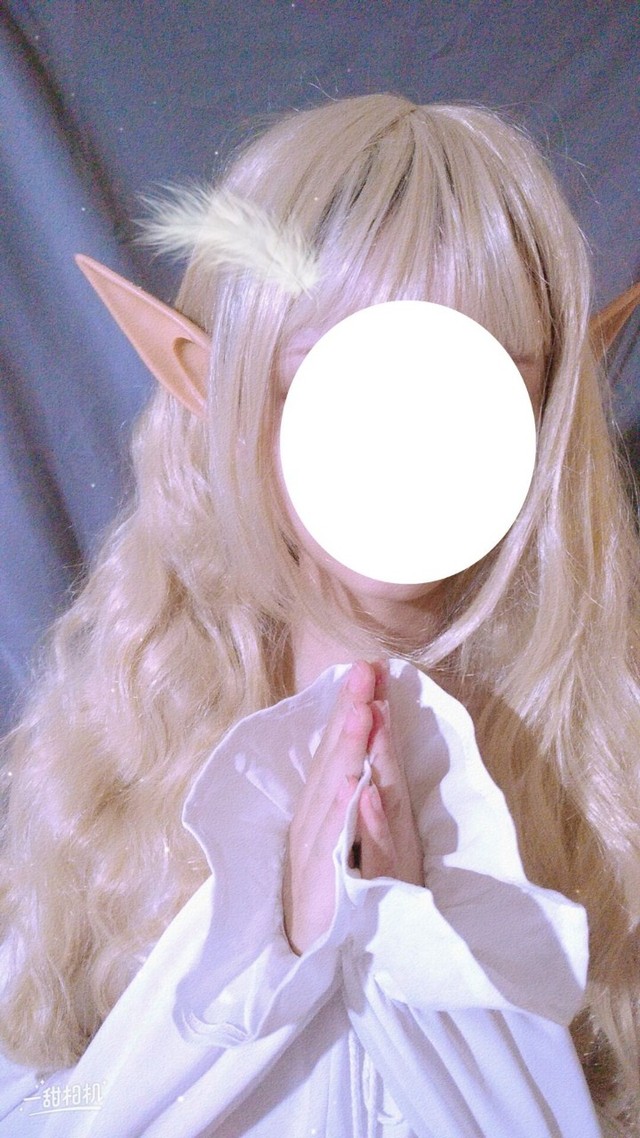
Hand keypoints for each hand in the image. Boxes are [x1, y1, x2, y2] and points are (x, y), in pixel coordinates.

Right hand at [283, 660, 423, 955]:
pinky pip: (334, 841)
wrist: (315, 962)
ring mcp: (319, 849)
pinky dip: (344, 811)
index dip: (361, 711)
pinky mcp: (320, 883)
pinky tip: (352, 783)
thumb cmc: (348, 898)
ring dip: (349, 750)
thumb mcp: (372, 850)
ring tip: (362, 710)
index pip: (349, 752)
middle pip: (340, 759)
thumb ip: (374, 813)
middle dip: (354, 713)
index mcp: (335, 808)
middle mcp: (322, 821)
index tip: (375, 668)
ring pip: (336, 789)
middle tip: (365, 668)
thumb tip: (376, 764)